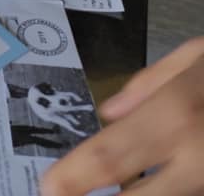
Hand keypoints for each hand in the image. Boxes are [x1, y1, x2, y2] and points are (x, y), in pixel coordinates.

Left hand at [41, 38, 203, 195]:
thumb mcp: (197, 56)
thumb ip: (148, 83)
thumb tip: (110, 112)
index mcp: (175, 112)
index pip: (111, 153)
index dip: (74, 176)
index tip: (48, 186)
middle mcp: (193, 157)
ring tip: (95, 190)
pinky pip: (181, 193)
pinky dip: (157, 190)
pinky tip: (137, 184)